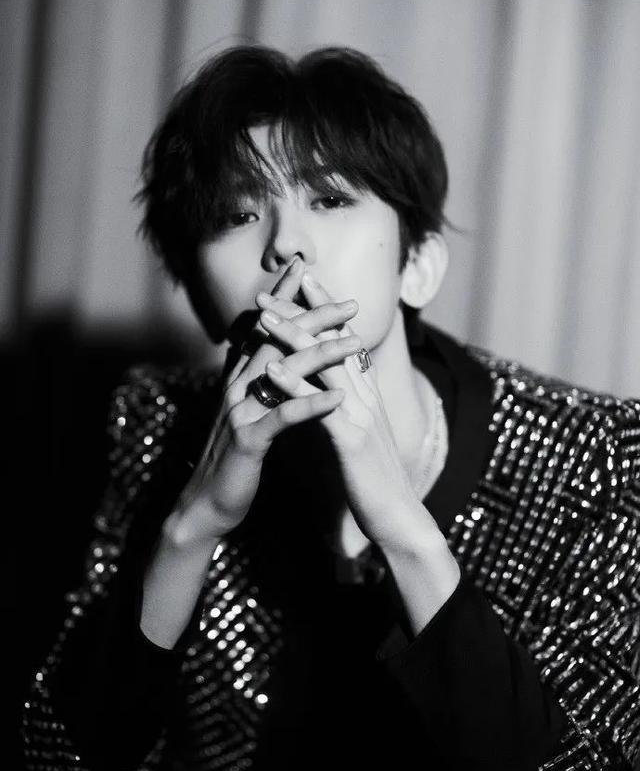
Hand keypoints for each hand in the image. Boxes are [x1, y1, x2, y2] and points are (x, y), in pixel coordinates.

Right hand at [167, 259, 360, 546]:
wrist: (207, 502)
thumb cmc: (234, 457)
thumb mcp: (247, 413)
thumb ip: (258, 383)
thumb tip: (275, 357)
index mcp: (239, 378)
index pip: (264, 328)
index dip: (282, 297)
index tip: (303, 267)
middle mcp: (237, 387)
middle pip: (277, 340)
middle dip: (314, 317)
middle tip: (350, 302)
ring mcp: (240, 411)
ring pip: (284, 372)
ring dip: (322, 354)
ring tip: (356, 342)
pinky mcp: (247, 441)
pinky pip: (283, 418)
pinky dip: (311, 405)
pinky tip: (338, 397)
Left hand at [255, 271, 439, 555]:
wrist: (400, 518)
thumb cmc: (376, 479)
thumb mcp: (363, 434)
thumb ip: (350, 406)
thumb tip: (336, 388)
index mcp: (367, 394)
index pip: (343, 340)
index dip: (324, 308)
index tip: (302, 280)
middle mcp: (366, 396)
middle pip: (332, 342)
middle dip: (302, 309)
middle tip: (272, 285)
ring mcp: (361, 415)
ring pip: (324, 365)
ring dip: (293, 336)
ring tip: (264, 314)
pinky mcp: (351, 441)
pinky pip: (320, 406)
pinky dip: (295, 386)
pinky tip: (271, 369)